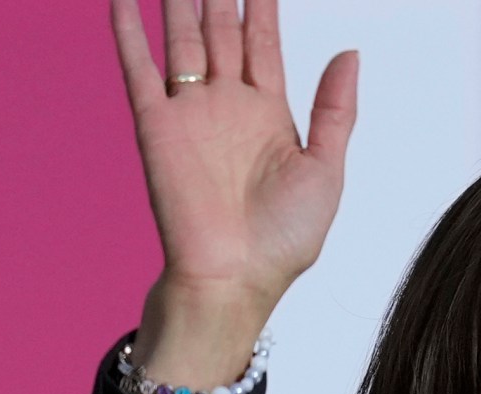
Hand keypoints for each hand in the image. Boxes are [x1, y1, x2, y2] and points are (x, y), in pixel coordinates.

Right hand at [111, 0, 357, 386]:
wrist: (234, 279)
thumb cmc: (283, 241)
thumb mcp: (326, 168)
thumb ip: (335, 109)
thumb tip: (350, 53)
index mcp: (269, 115)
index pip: (262, 42)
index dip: (261, 5)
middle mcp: (227, 107)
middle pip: (221, 31)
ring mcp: (190, 113)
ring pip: (182, 38)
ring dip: (179, 1)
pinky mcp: (156, 126)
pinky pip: (139, 67)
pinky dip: (130, 30)